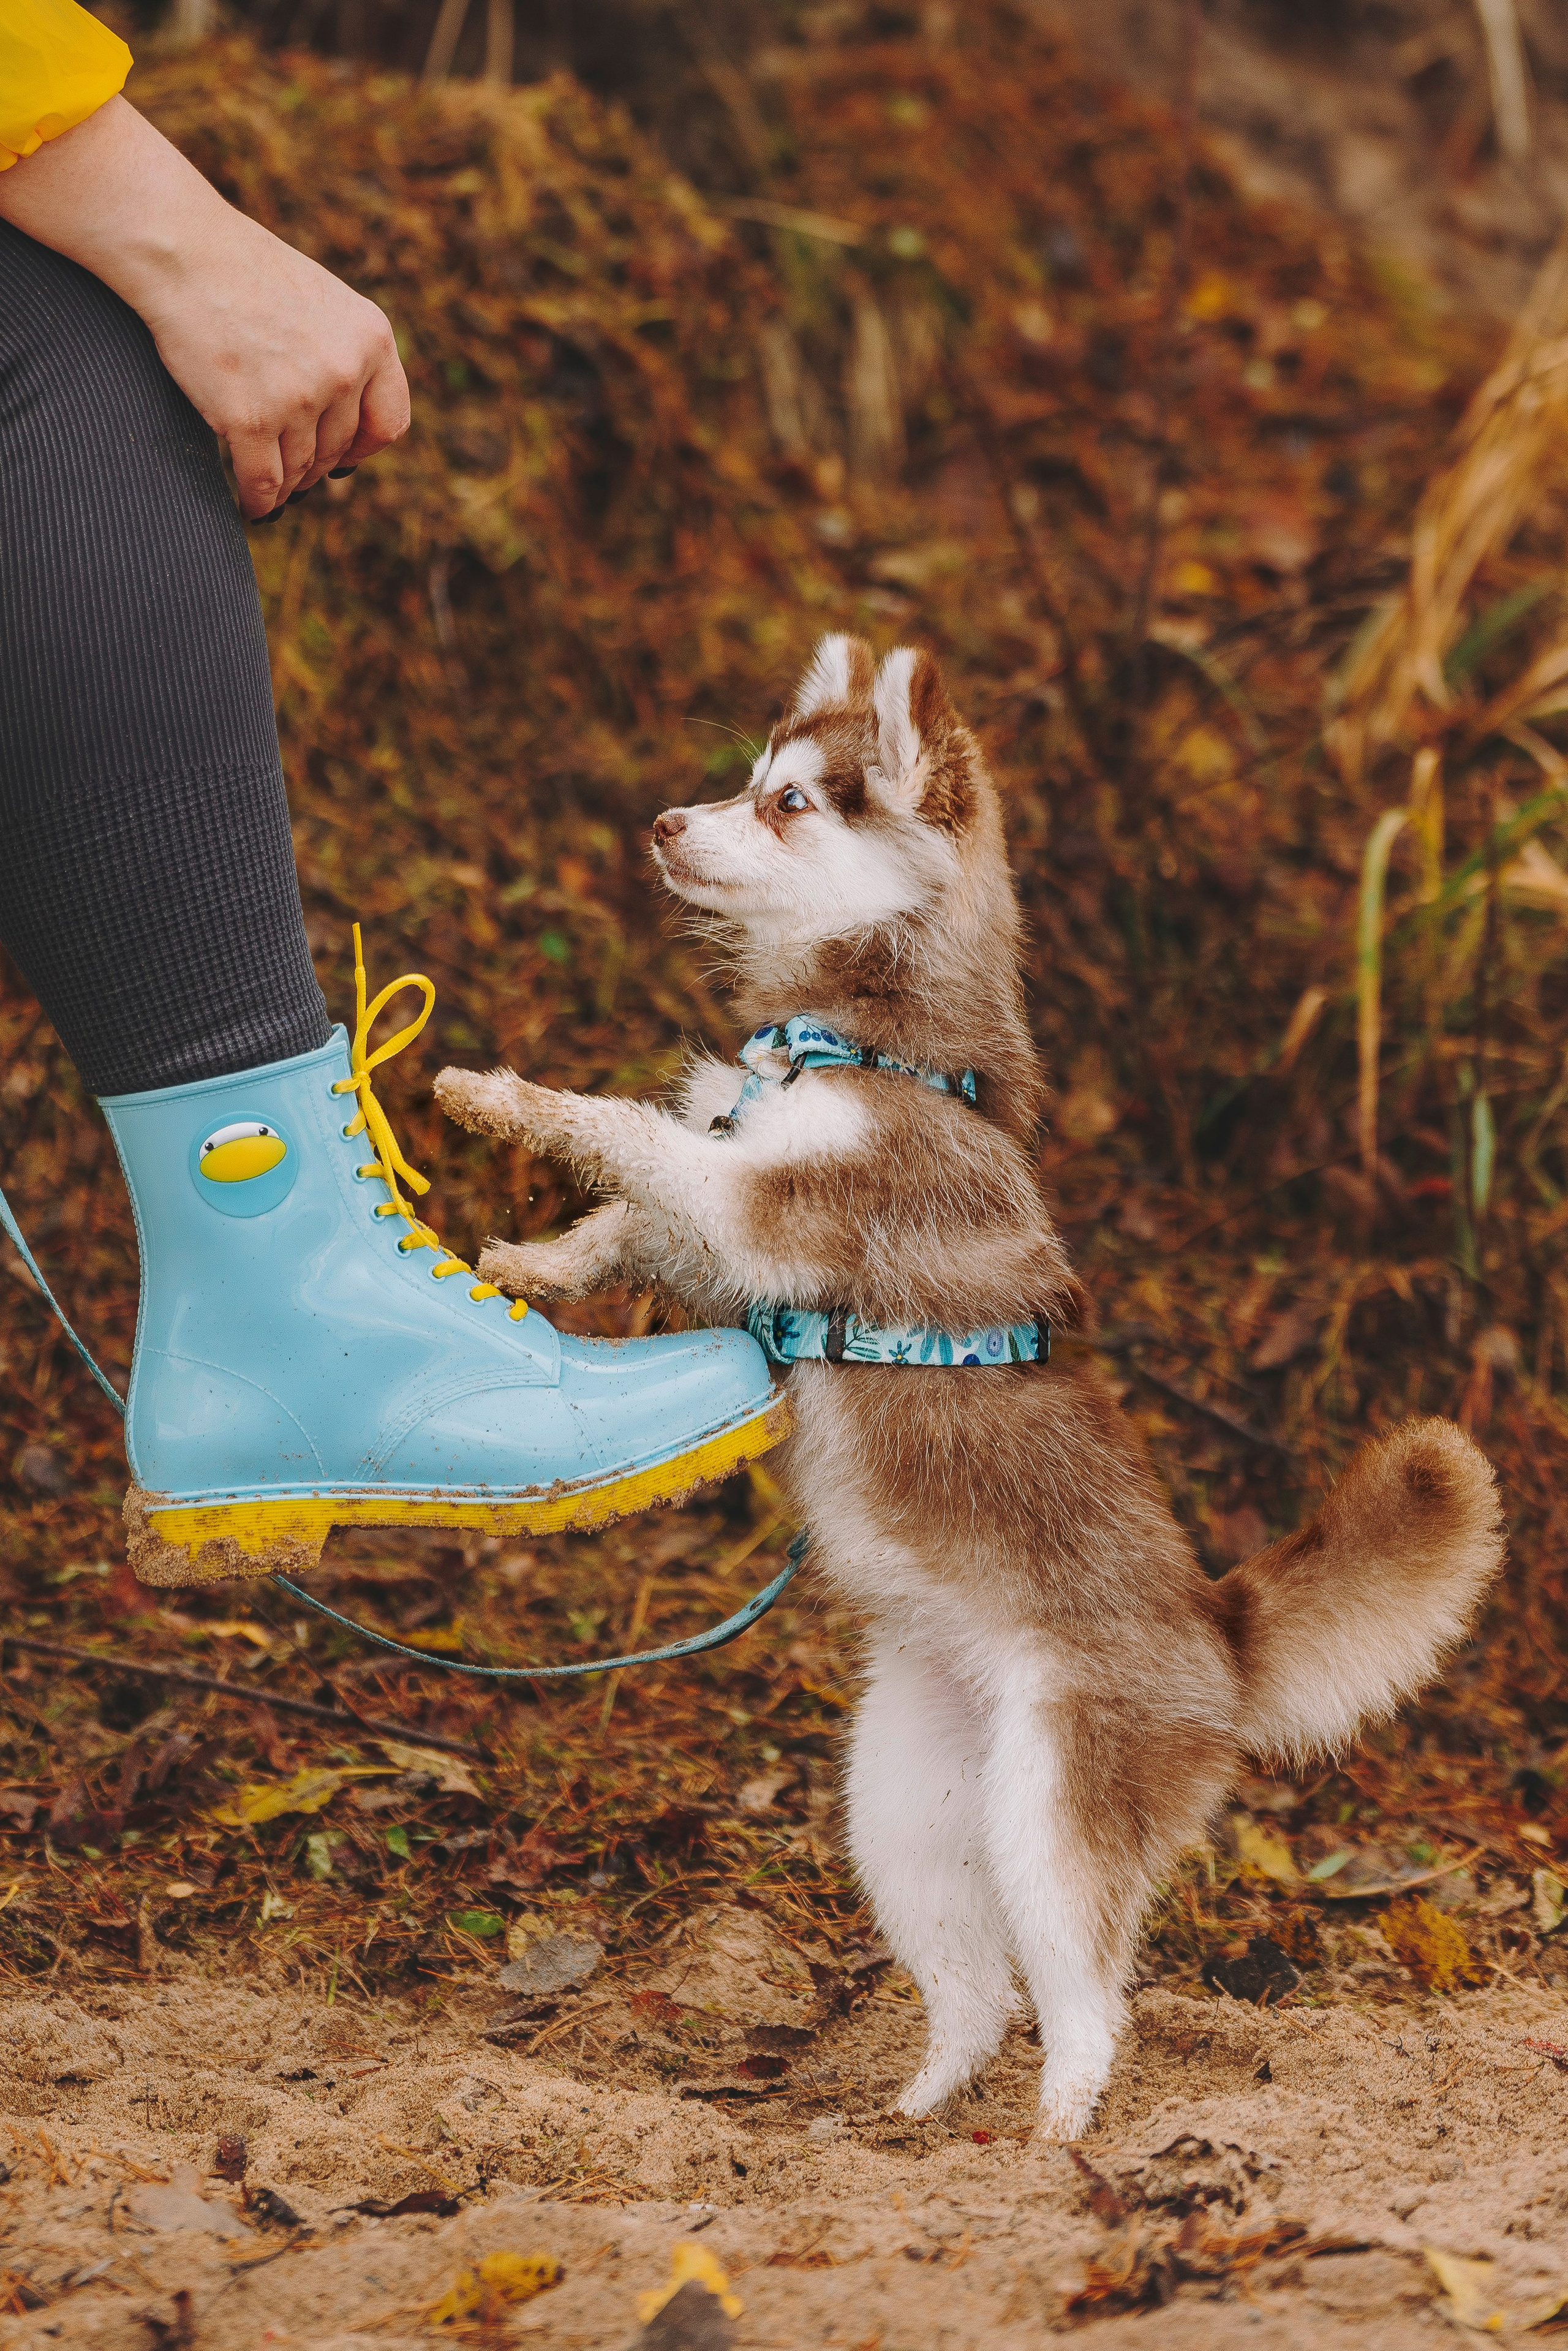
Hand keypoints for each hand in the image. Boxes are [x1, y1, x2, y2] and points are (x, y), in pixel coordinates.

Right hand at [0, 96, 409, 516]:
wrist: (182, 247)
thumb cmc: (245, 273)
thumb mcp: (323, 303)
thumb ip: (345, 357)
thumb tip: (346, 435)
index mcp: (372, 338)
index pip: (389, 422)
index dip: (363, 448)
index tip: (342, 457)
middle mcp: (344, 370)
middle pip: (336, 450)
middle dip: (313, 466)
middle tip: (292, 470)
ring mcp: (298, 396)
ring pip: (300, 469)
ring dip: (285, 484)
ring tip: (270, 484)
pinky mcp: (249, 418)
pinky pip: (263, 482)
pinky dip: (259, 501)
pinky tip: (253, 505)